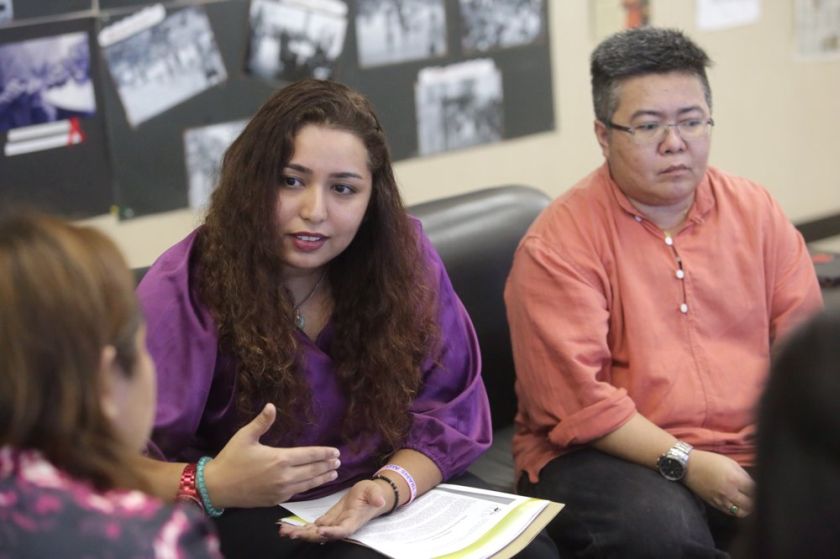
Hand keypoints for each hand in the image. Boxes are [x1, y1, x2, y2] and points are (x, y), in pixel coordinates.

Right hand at [204, 403, 340, 507]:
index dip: (324, 453)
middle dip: (327, 465)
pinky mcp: (275, 500)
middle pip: (312, 470)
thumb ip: (262, 422)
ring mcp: (281, 490)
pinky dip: (308, 487)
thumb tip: (272, 405)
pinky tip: (313, 484)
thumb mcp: (245, 436)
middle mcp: (284, 476)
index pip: (309, 455)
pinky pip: (297, 492)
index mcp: (279, 459)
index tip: (336, 452)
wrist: (217, 487)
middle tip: (338, 461)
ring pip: (308, 483)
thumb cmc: (231, 459)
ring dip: (322, 477)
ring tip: (333, 473)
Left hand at [279, 479, 390, 541]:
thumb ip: (375, 496)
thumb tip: (379, 501)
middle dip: (307, 535)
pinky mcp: (327, 521)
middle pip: (323, 536)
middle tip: (292, 533)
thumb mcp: (374, 491)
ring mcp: (332, 525)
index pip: (342, 530)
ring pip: (314, 533)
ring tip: (284, 531)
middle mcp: (340, 527)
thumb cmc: (371, 493)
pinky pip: (312, 527)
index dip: (331, 532)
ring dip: (299, 533)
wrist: (369, 497)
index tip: (320, 530)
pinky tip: (286, 528)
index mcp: (352, 522)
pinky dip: (300, 528)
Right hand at [683, 449, 753, 517]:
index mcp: (734, 479)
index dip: (760, 489)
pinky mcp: (714, 504)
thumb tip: (753, 484)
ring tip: (749, 503)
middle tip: (757, 496)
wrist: (688, 466)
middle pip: (751, 505)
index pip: (755, 491)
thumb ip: (743, 474)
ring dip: (747, 509)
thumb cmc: (709, 461)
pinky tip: (738, 505)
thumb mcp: (730, 462)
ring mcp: (721, 500)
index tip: (762, 487)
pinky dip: (736, 510)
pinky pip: (730, 512)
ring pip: (741, 512)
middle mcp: (729, 492)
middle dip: (756, 501)